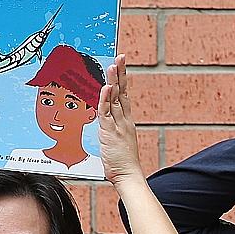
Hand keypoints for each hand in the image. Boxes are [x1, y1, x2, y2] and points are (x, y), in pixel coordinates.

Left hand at [99, 55, 143, 183]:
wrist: (128, 175)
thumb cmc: (121, 162)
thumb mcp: (115, 141)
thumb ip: (111, 129)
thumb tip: (106, 122)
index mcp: (126, 121)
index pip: (124, 96)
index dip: (122, 81)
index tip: (121, 66)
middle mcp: (124, 120)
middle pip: (122, 92)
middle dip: (121, 74)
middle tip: (120, 58)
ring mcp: (118, 125)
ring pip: (115, 98)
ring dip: (114, 81)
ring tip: (113, 65)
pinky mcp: (110, 131)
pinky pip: (107, 112)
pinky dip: (106, 99)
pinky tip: (107, 87)